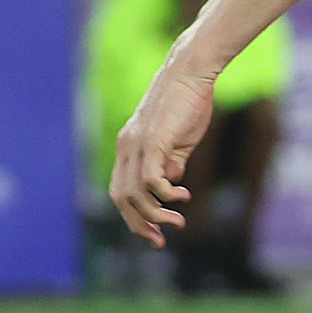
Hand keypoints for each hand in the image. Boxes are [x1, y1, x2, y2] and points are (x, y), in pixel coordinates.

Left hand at [110, 63, 217, 246]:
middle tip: (160, 240)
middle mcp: (126, 147)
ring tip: (178, 221)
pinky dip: (165, 195)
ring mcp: (137, 144)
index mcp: (128, 147)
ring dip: (155, 215)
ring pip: (134, 194)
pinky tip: (183, 197)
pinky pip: (150, 179)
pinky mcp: (153, 140)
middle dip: (138, 225)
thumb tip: (170, 184)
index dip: (133, 216)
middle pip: (121, 198)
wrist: (190, 72)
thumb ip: (171, 161)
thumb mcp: (178, 140)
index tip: (154, 233)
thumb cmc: (188, 103)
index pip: (120, 191)